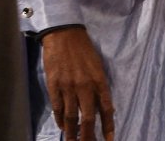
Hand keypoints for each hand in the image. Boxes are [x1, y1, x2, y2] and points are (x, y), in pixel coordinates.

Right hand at [41, 26, 114, 140]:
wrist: (64, 35)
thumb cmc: (84, 49)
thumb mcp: (98, 66)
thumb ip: (99, 86)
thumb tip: (102, 106)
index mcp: (99, 80)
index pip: (107, 108)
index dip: (108, 126)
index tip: (110, 139)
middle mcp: (85, 86)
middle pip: (88, 118)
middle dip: (89, 135)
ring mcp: (68, 87)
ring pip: (71, 117)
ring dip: (72, 133)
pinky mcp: (54, 86)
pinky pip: (57, 108)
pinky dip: (60, 120)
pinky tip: (63, 128)